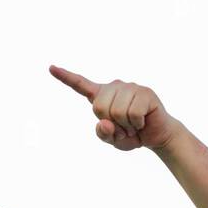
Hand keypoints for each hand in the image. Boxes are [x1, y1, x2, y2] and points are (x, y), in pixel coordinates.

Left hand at [48, 65, 183, 151]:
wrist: (157, 136)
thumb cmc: (133, 135)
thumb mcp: (114, 140)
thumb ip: (103, 134)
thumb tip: (103, 123)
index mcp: (102, 95)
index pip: (81, 85)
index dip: (65, 77)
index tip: (51, 67)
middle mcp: (115, 87)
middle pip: (99, 107)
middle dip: (112, 124)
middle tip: (124, 127)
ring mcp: (130, 87)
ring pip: (117, 111)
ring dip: (126, 126)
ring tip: (134, 125)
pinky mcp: (145, 93)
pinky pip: (133, 113)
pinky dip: (137, 124)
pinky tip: (143, 121)